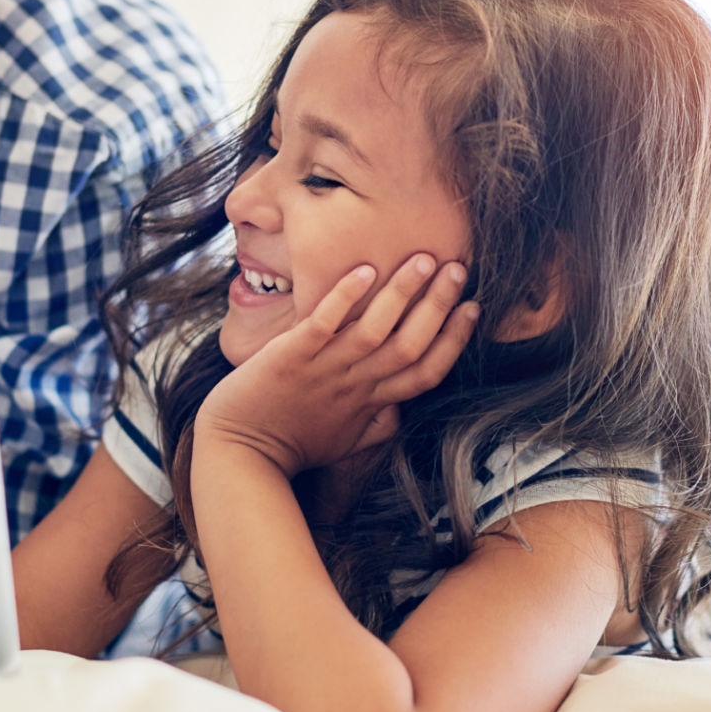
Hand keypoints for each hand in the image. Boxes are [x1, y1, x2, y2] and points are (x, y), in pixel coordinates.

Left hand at [197, 254, 479, 476]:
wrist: (238, 453)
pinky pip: (323, 324)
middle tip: (458, 268)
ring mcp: (324, 369)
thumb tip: (398, 412)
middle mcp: (355, 384)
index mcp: (371, 402)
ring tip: (424, 259)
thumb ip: (374, 427)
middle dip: (439, 305)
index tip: (472, 308)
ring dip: (402, 293)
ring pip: (375, 330)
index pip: (427, 371)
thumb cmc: (291, 446)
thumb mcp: (341, 443)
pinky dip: (344, 298)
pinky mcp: (291, 356)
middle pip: (411, 344)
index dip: (454, 339)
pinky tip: (364, 270)